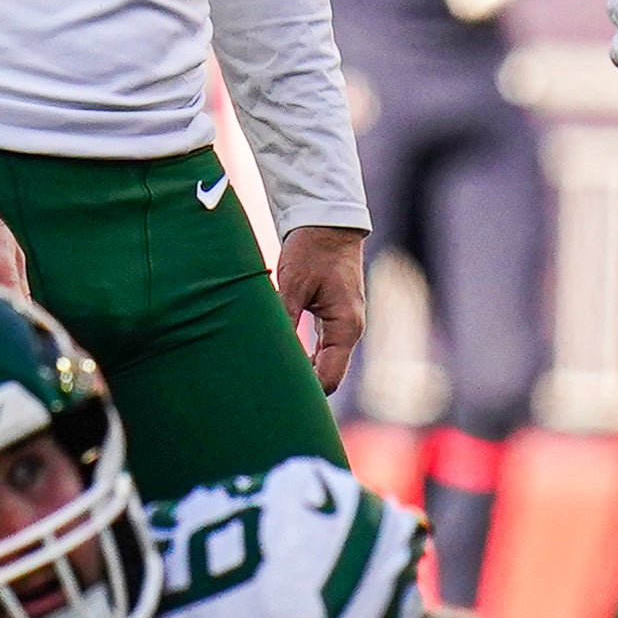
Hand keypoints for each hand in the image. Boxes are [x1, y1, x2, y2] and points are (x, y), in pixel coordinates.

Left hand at [275, 224, 367, 394]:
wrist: (328, 222)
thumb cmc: (312, 249)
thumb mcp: (293, 285)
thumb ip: (284, 321)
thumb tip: (270, 354)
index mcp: (345, 327)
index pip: (329, 378)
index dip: (305, 393)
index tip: (276, 395)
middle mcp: (349, 330)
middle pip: (327, 376)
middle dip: (302, 386)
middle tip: (268, 392)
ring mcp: (343, 325)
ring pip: (323, 363)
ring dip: (301, 372)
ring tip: (271, 378)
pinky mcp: (333, 317)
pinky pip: (321, 349)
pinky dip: (304, 357)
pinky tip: (281, 358)